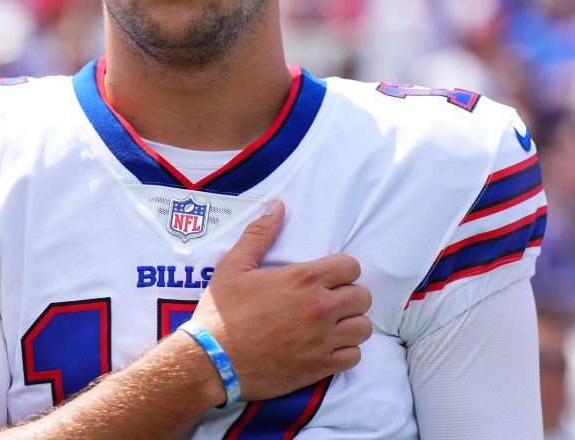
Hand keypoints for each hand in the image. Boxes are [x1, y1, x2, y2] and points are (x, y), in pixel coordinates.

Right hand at [190, 199, 372, 400]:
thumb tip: (278, 206)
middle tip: (330, 300)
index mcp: (303, 279)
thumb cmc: (221, 313)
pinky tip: (327, 347)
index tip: (328, 278)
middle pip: (362, 297)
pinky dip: (345, 351)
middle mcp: (320, 308)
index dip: (342, 270)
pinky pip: (354, 356)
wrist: (212, 362)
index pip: (351, 267)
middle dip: (349, 295)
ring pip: (362, 327)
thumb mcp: (234, 266)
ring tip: (333, 324)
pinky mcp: (320, 367)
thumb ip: (259, 235)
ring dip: (350, 324)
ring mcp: (323, 339)